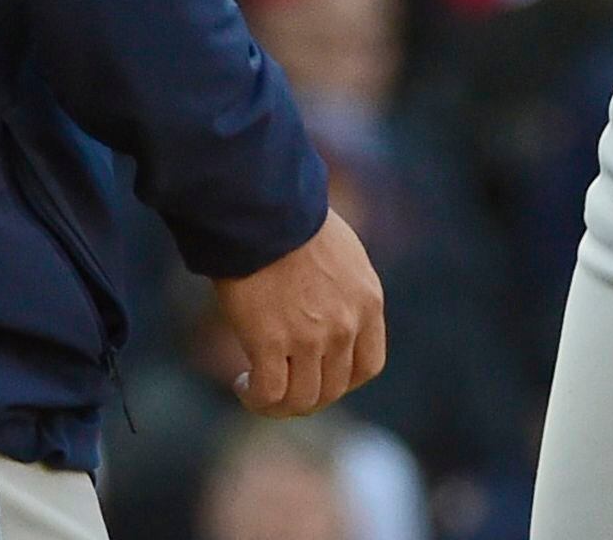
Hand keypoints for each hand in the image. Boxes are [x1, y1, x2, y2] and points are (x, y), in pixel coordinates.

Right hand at [211, 209, 386, 417]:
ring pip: (303, 398)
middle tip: (280, 386)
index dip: (343, 381)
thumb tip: (321, 311)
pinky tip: (243, 386)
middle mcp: (346, 325)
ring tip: (256, 390)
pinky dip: (257, 398)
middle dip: (306, 396)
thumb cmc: (291, 219)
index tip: (318, 376)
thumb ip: (342, 291)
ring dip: (280, 404)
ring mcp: (311, 337)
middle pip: (333, 389)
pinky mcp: (272, 342)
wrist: (263, 207)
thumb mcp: (341, 254)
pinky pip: (270, 393)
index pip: (368, 366)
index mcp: (367, 301)